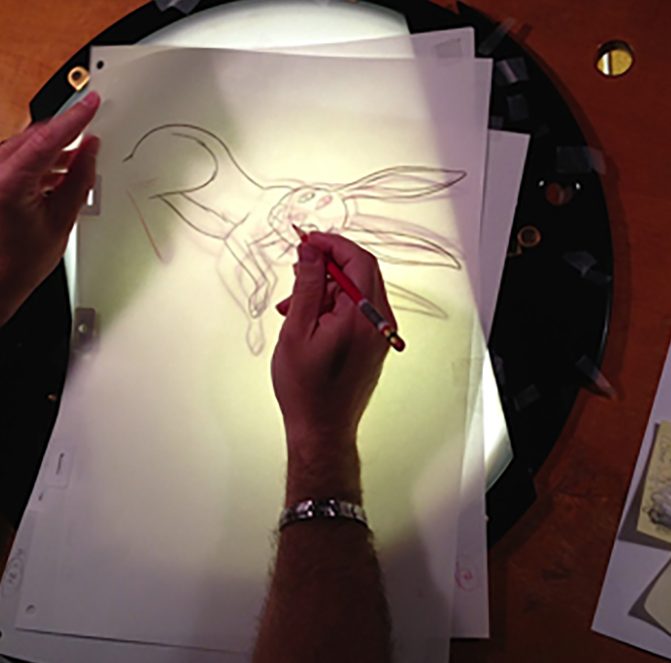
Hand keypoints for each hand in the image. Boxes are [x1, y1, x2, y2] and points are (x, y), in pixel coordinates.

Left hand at [0, 92, 99, 313]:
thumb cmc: (17, 263)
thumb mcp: (61, 220)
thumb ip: (78, 178)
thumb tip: (90, 150)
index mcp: (6, 183)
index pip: (46, 138)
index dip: (74, 119)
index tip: (90, 104)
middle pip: (32, 138)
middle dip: (63, 136)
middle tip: (90, 138)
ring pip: (21, 145)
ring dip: (48, 150)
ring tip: (75, 162)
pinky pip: (8, 156)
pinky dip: (32, 160)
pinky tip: (51, 172)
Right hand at [271, 233, 393, 459]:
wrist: (321, 430)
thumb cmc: (306, 389)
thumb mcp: (297, 331)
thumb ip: (306, 286)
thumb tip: (310, 251)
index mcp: (362, 317)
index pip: (358, 260)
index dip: (332, 244)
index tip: (307, 241)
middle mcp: (379, 322)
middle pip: (359, 272)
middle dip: (325, 267)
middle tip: (295, 273)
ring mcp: (379, 334)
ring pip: (355, 291)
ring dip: (323, 290)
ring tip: (291, 309)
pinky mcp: (373, 343)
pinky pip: (356, 310)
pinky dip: (331, 307)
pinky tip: (306, 321)